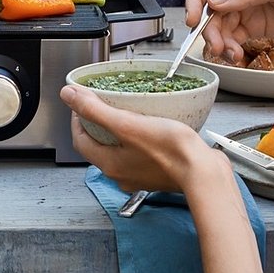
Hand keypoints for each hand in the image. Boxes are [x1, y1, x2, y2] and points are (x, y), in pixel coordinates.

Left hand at [61, 84, 215, 193]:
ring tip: (128, 111)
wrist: (205, 173)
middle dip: (98, 123)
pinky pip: (140, 154)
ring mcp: (141, 176)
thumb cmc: (171, 151)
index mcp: (109, 165)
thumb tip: (68, 96)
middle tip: (104, 104)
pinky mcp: (159, 174)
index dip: (77, 119)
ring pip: (121, 150)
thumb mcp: (127, 124)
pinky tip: (152, 127)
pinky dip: (139, 139)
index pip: (80, 140)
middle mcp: (122, 175)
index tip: (82, 103)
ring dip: (120, 131)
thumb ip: (95, 110)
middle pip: (99, 146)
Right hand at [186, 0, 273, 64]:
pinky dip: (232, 47)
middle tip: (214, 46)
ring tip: (229, 54)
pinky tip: (236, 55)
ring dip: (221, 41)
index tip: (192, 20)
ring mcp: (250, 7)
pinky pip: (235, 37)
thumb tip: (213, 2)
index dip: (198, 0)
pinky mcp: (258, 26)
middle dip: (211, 28)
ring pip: (222, 25)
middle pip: (214, 8)